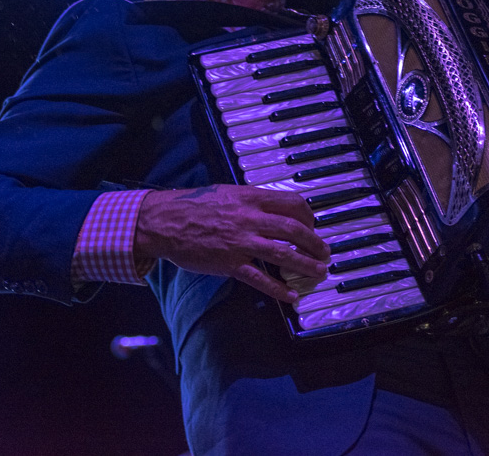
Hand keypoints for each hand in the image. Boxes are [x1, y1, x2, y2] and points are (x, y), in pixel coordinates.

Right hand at [134, 184, 329, 302]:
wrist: (163, 221)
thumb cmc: (194, 205)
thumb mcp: (228, 192)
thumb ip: (254, 200)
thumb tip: (277, 207)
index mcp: (251, 198)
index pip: (293, 203)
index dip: (310, 216)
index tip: (314, 226)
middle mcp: (250, 219)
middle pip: (294, 230)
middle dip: (315, 243)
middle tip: (324, 253)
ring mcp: (240, 242)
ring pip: (283, 254)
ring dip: (306, 264)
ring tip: (318, 272)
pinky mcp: (229, 264)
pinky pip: (259, 278)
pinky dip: (278, 289)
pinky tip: (291, 296)